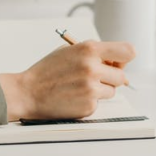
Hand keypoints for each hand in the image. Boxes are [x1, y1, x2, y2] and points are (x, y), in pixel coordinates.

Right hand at [0, 40, 134, 121]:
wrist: (27, 92)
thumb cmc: (48, 71)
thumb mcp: (69, 51)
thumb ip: (94, 53)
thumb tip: (117, 63)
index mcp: (89, 49)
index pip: (128, 51)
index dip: (124, 58)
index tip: (117, 62)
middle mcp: (93, 68)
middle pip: (122, 76)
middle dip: (111, 78)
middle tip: (94, 78)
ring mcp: (92, 89)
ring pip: (112, 91)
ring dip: (101, 90)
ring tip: (79, 87)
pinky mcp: (89, 106)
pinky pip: (99, 103)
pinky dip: (90, 101)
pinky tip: (73, 97)